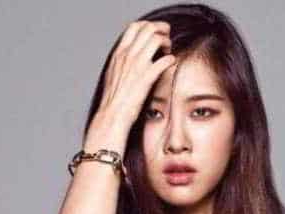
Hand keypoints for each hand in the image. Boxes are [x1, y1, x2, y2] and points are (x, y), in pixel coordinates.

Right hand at [84, 21, 175, 150]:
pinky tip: (172, 64)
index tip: (157, 33)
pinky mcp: (145, 78)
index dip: (149, 26)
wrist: (112, 115)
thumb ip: (123, 62)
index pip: (134, 27)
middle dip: (162, 31)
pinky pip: (163, 61)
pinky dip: (171, 59)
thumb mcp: (114, 73)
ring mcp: (136, 66)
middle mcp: (127, 56)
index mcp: (119, 53)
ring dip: (167, 43)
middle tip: (167, 41)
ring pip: (156, 40)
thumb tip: (133, 56)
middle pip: (147, 29)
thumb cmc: (115, 99)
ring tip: (169, 52)